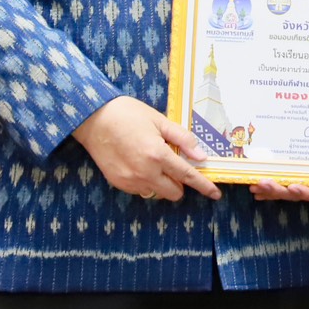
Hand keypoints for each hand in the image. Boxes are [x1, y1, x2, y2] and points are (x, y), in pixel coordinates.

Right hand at [72, 96, 221, 201]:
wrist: (93, 118)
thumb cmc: (127, 114)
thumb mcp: (159, 120)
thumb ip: (181, 139)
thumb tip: (200, 155)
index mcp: (158, 154)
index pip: (188, 176)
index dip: (204, 186)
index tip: (216, 194)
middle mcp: (145, 172)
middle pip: (174, 192)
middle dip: (180, 183)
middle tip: (173, 164)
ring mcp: (130, 181)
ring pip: (157, 193)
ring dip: (162, 183)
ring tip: (153, 161)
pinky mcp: (118, 183)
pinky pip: (141, 190)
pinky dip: (146, 182)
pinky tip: (139, 164)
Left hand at [248, 179, 308, 202]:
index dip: (306, 191)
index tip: (294, 186)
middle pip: (297, 194)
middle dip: (279, 190)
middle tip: (263, 182)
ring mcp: (304, 187)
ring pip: (285, 193)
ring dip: (269, 190)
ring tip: (255, 186)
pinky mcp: (293, 184)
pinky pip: (280, 191)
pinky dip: (267, 191)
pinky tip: (255, 191)